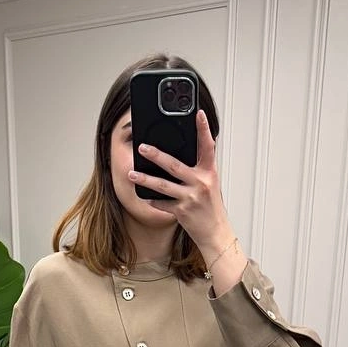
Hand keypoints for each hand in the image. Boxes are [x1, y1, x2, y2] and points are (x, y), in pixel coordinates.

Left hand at [128, 110, 232, 256]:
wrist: (215, 232)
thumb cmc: (211, 207)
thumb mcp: (209, 183)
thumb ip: (198, 169)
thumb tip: (178, 156)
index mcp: (209, 172)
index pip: (207, 146)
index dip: (203, 129)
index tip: (198, 114)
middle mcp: (200, 183)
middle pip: (175, 165)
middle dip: (156, 155)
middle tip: (142, 147)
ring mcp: (191, 197)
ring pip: (163, 185)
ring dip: (145, 179)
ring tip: (132, 174)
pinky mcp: (182, 211)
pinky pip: (163, 204)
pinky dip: (153, 200)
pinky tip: (144, 196)